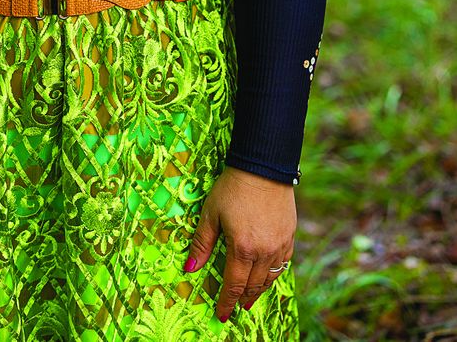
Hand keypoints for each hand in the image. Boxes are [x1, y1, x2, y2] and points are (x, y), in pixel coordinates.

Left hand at [183, 166, 295, 321]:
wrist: (263, 167)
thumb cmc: (233, 188)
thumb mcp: (211, 213)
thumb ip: (201, 243)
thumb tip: (190, 268)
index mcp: (242, 248)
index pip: (233, 285)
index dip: (226, 302)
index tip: (221, 314)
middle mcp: (263, 252)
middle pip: (252, 286)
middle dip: (241, 299)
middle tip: (235, 308)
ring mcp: (279, 245)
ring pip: (270, 279)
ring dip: (258, 291)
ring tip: (250, 298)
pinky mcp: (289, 236)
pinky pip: (283, 264)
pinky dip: (274, 275)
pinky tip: (268, 276)